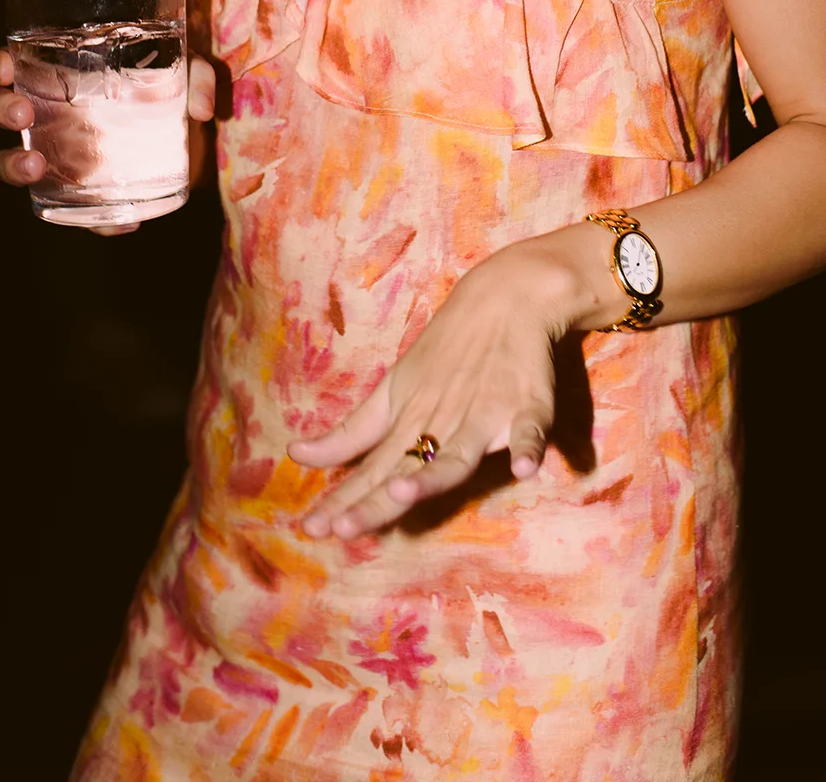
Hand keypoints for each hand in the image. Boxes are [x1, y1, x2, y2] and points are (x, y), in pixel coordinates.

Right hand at [0, 47, 215, 237]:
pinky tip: (118, 222)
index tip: (3, 65)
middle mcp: (50, 111)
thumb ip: (199, 77)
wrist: (194, 139)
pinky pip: (72, 210)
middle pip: (2, 108)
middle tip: (22, 113)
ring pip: (14, 158)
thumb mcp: (191, 70)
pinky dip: (91, 221)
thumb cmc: (175, 88)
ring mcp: (59, 152)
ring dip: (13, 164)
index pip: (15, 63)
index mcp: (63, 71)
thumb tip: (202, 109)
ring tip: (34, 166)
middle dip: (1, 109)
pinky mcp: (83, 191)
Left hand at [288, 240, 580, 538]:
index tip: (312, 528)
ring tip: (404, 491)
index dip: (344, 498)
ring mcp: (483, 414)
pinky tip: (525, 466)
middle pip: (406, 467)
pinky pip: (530, 429)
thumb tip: (295, 455)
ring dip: (434, 474)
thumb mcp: (392, 389)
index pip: (371, 468)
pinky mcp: (527, 404)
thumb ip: (351, 433)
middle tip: (341, 528)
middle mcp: (441, 420)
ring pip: (457, 454)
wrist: (503, 297)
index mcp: (409, 419)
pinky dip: (528, 446)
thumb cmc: (443, 351)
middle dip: (375, 500)